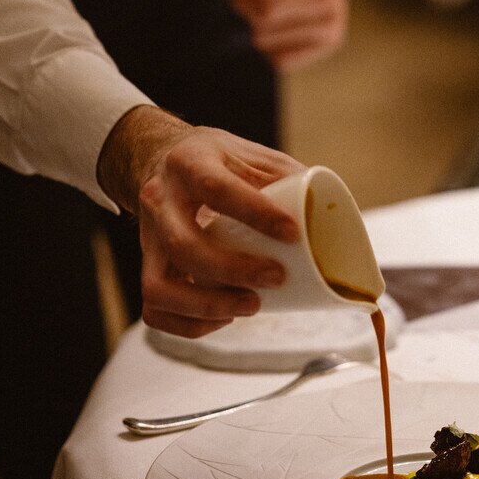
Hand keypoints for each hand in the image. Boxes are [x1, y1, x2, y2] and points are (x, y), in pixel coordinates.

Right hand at [98, 107, 302, 337]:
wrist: (161, 158)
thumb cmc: (214, 160)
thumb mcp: (249, 154)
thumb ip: (287, 178)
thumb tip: (332, 213)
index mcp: (190, 163)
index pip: (217, 189)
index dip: (256, 213)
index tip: (292, 232)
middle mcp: (160, 199)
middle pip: (184, 245)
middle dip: (233, 270)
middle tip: (275, 277)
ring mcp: (148, 236)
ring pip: (159, 286)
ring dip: (206, 306)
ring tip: (249, 306)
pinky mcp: (146, 264)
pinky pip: (154, 306)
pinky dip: (187, 323)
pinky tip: (222, 318)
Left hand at [226, 0, 348, 69]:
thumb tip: (241, 3)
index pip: (265, 5)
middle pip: (264, 26)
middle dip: (248, 11)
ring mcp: (335, 22)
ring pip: (270, 47)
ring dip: (260, 27)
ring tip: (276, 2)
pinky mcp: (332, 41)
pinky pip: (281, 62)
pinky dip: (271, 45)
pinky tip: (282, 23)